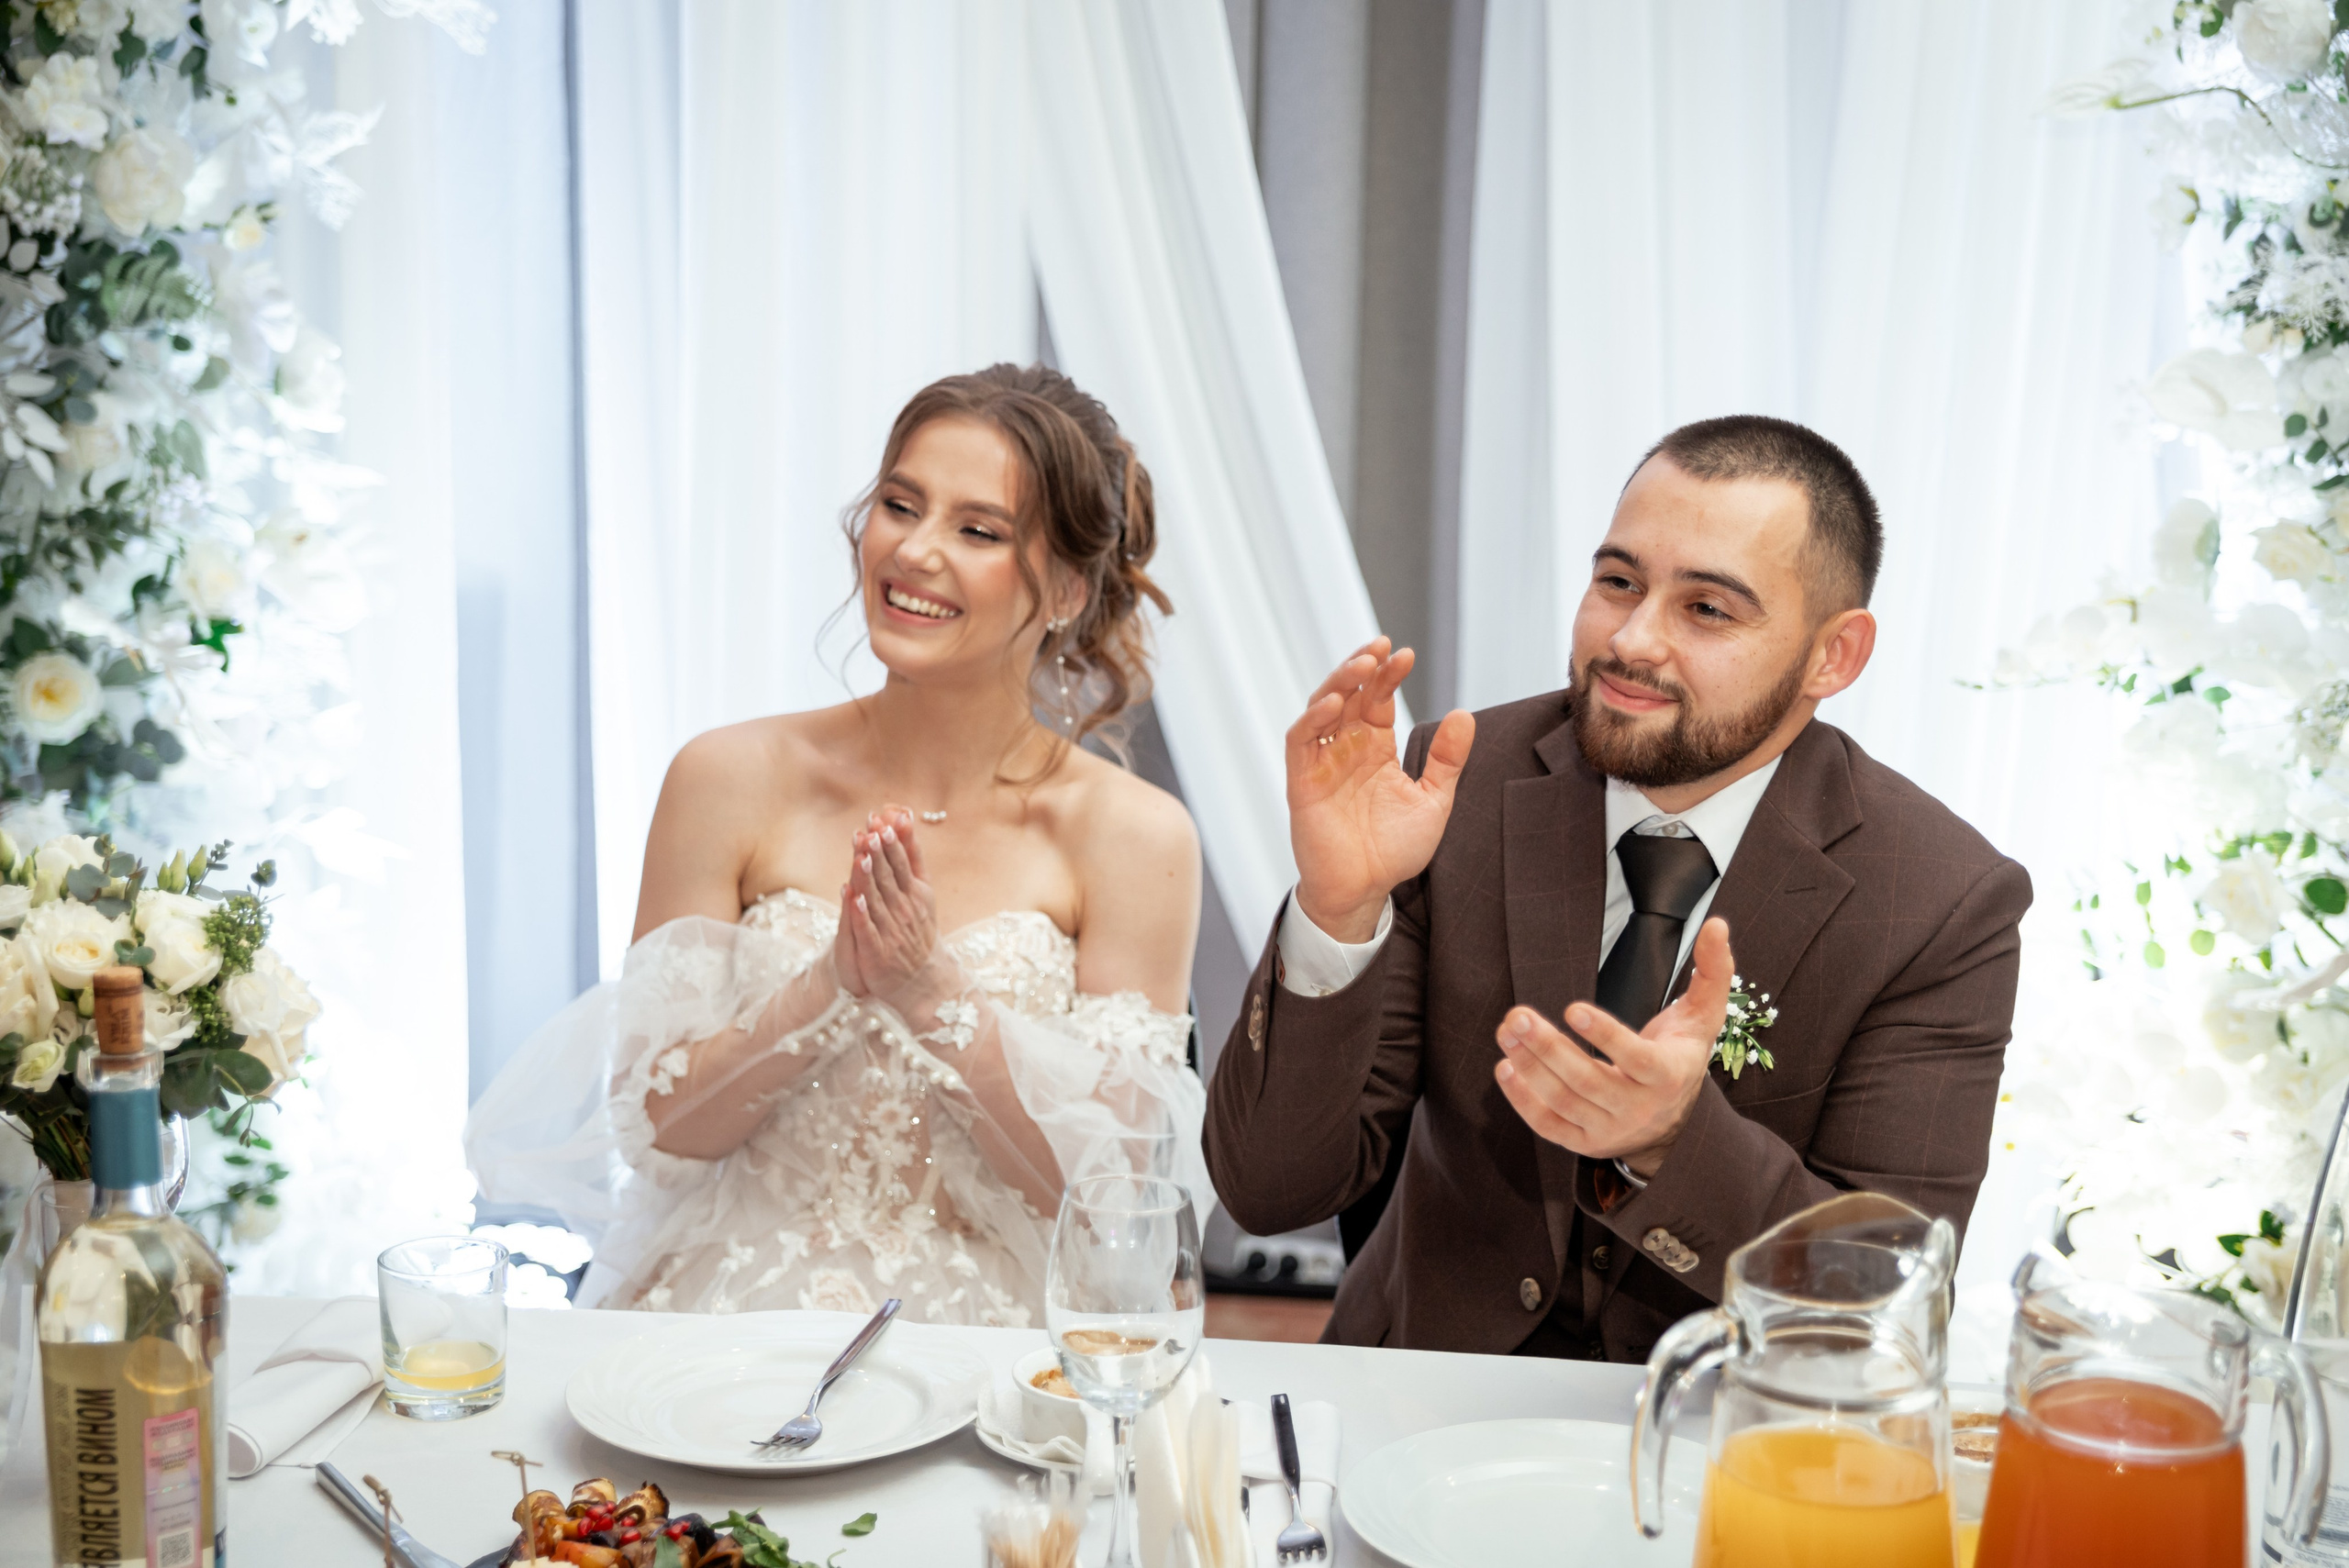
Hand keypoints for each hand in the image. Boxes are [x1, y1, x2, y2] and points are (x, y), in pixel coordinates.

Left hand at [844, 807, 952, 1009]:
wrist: (922, 979)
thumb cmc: (918, 930)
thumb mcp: (922, 890)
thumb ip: (912, 855)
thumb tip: (904, 817)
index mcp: (916, 893)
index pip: (902, 863)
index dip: (890, 842)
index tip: (881, 820)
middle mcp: (905, 910)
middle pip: (889, 877)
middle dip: (879, 853)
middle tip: (870, 829)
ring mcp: (891, 931)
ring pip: (877, 899)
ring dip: (868, 877)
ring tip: (861, 854)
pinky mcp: (877, 952)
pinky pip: (867, 930)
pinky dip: (861, 914)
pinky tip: (854, 898)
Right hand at [1288, 637, 1474, 941]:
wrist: (1364, 891)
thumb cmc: (1394, 850)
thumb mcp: (1433, 800)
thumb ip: (1447, 760)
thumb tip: (1464, 715)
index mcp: (1375, 749)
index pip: (1378, 700)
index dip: (1389, 676)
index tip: (1406, 654)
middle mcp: (1346, 749)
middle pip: (1348, 694)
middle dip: (1363, 667)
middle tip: (1381, 647)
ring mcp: (1322, 762)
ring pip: (1321, 708)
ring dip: (1339, 682)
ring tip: (1362, 664)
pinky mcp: (1302, 781)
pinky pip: (1301, 740)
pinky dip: (1314, 719)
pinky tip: (1334, 703)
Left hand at [1491, 917, 1735, 1174]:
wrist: (1673, 1123)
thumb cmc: (1680, 1056)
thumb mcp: (1703, 1016)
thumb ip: (1713, 971)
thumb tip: (1717, 924)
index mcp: (1669, 1076)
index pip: (1636, 1059)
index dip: (1605, 1035)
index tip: (1572, 1008)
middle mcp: (1639, 1109)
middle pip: (1587, 1080)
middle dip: (1547, 1046)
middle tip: (1517, 1015)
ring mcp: (1609, 1129)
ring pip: (1562, 1100)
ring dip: (1529, 1065)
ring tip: (1508, 1030)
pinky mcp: (1584, 1143)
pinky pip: (1548, 1125)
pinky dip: (1522, 1099)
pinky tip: (1506, 1067)